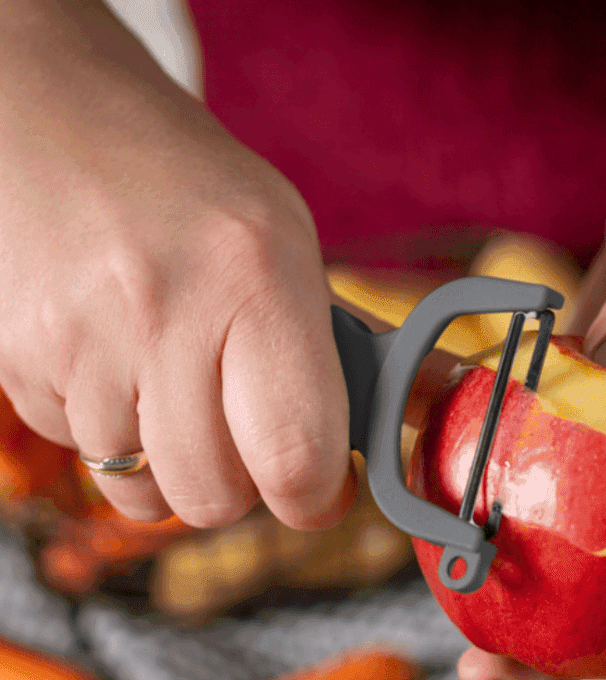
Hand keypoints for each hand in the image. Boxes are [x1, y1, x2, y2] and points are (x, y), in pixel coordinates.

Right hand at [0, 2, 354, 530]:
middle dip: (240, 488)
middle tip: (245, 439)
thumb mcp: (291, 247)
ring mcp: (79, 340)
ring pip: (143, 496)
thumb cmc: (194, 197)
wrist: (55, 121)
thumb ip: (352, 348)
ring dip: (172, 466)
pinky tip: (118, 368)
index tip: (318, 492)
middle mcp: (164, 311)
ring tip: (176, 389)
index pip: (294, 456)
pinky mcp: (18, 360)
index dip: (314, 499)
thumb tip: (432, 406)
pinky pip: (81, 457)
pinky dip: (111, 436)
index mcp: (258, 279)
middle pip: (214, 498)